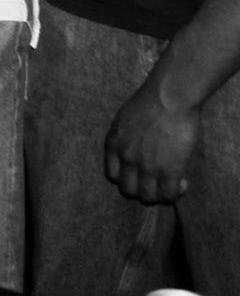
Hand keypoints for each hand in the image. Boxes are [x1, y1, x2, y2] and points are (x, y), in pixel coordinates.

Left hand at [105, 76, 199, 202]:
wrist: (168, 98)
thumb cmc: (149, 101)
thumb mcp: (125, 119)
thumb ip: (126, 137)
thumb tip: (133, 146)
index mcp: (113, 145)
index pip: (112, 175)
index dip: (125, 178)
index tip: (137, 175)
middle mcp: (127, 159)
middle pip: (128, 190)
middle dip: (141, 190)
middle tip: (154, 184)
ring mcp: (147, 167)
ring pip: (148, 197)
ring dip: (159, 195)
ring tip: (169, 185)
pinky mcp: (169, 171)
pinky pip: (170, 194)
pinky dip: (176, 193)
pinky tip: (183, 182)